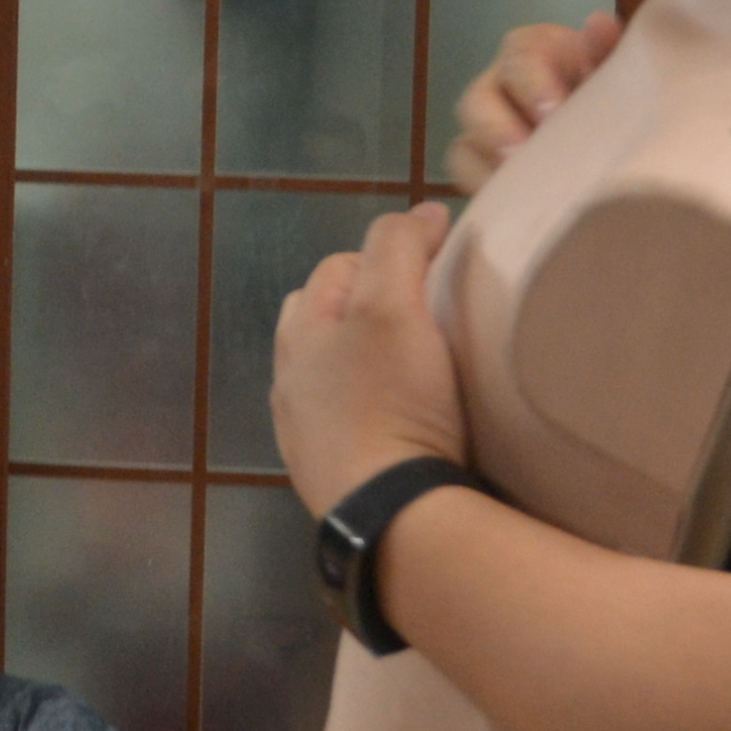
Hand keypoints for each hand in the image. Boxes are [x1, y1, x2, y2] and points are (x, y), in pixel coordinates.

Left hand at [272, 203, 468, 515]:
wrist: (395, 517)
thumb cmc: (391, 404)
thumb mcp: (394, 308)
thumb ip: (399, 249)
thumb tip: (424, 213)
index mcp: (298, 334)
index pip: (340, 266)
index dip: (389, 255)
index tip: (439, 267)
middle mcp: (291, 382)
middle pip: (329, 319)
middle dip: (371, 305)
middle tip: (428, 315)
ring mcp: (307, 435)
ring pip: (339, 374)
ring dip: (371, 361)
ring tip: (420, 368)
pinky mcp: (334, 477)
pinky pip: (353, 423)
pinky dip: (376, 409)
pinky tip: (408, 419)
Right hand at [447, 10, 623, 193]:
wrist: (612, 129)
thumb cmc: (611, 92)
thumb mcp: (615, 69)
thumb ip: (608, 50)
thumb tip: (599, 24)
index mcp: (533, 51)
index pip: (520, 58)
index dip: (532, 84)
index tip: (554, 111)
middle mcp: (499, 85)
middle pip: (476, 101)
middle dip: (497, 130)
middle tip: (524, 153)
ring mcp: (484, 129)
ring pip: (464, 144)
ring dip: (488, 166)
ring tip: (517, 188)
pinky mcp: (480, 165)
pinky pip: (465, 177)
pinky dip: (483, 189)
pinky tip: (513, 205)